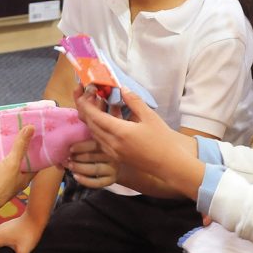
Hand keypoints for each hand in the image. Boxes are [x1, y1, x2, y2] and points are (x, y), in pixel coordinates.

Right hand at [0, 125, 34, 217]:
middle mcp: (13, 179)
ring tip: (7, 133)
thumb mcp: (13, 163)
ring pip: (4, 161)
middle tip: (21, 131)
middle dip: (19, 148)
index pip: (35, 163)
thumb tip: (32, 127)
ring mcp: (0, 178)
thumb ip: (20, 145)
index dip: (37, 151)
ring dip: (4, 150)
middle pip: (19, 161)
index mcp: (24, 178)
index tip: (38, 137)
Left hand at [66, 139, 117, 188]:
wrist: (117, 167)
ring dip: (80, 168)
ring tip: (70, 166)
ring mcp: (113, 169)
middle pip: (94, 157)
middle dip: (78, 158)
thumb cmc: (102, 153)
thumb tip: (68, 146)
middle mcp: (113, 156)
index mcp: (108, 145)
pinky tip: (75, 177)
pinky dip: (85, 180)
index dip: (82, 146)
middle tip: (68, 158)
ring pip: (95, 169)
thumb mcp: (97, 146)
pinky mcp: (111, 181)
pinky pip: (97, 182)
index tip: (70, 149)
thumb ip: (86, 145)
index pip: (95, 144)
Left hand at [75, 87, 201, 197]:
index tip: (84, 94)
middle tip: (89, 98)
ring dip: (92, 121)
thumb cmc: (162, 139)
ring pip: (95, 135)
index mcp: (120, 132)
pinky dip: (99, 130)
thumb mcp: (150, 116)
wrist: (169, 163)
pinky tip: (105, 122)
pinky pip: (101, 142)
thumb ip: (134, 101)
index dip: (87, 105)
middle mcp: (112, 144)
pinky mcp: (117, 157)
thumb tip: (123, 89)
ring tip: (96, 107)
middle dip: (87, 111)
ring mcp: (114, 152)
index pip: (96, 117)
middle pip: (92, 126)